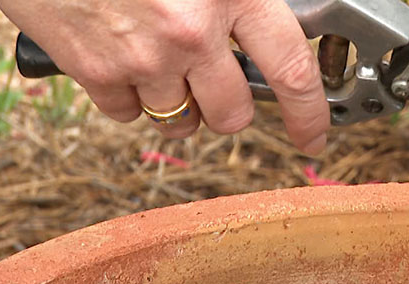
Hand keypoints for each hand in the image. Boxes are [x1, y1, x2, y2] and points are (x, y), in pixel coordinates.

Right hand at [0, 0, 329, 153]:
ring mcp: (141, 58)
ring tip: (162, 61)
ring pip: (180, 120)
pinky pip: (127, 114)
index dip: (308, 113)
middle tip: (219, 86)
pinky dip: (129, 95)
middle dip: (231, 109)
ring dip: (179, 102)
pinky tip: (121, 56)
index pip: (291, 70)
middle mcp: (191, 33)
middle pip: (233, 114)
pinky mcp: (94, 72)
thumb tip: (267, 23)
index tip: (313, 135)